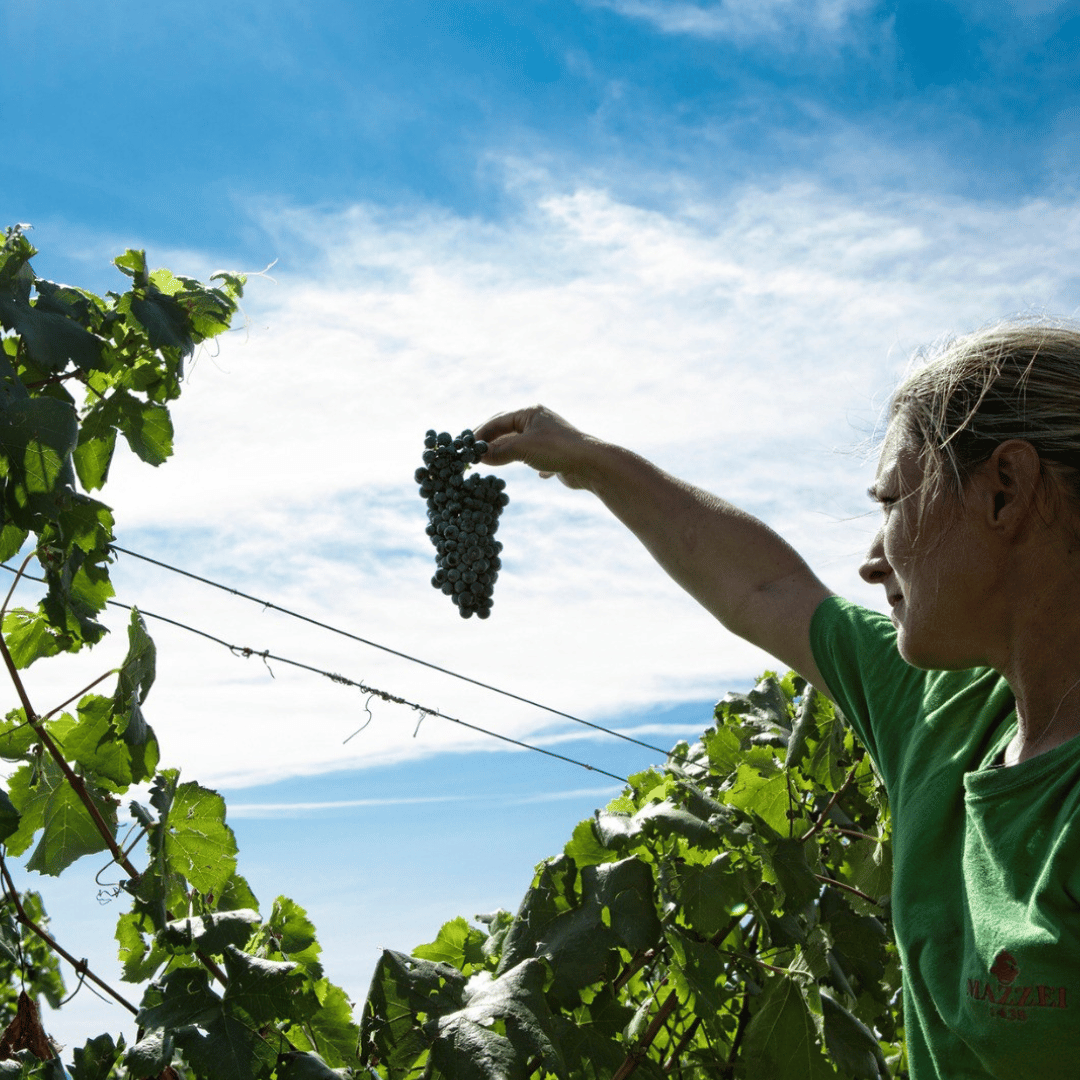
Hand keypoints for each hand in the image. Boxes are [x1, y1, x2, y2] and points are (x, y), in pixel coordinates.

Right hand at [473, 406, 597, 488]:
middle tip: (474, 454)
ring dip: (507, 452)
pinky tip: (538, 474)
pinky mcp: (557, 455)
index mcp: (530, 412)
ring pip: (521, 444)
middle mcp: (539, 422)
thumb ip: (498, 452)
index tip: (466, 446)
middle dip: (491, 442)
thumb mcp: (522, 448)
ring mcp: (549, 438)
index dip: (481, 433)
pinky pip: (539, 458)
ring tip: (491, 462)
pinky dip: (532, 464)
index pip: (498, 420)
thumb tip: (478, 458)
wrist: (591, 465)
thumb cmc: (556, 450)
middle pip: (508, 430)